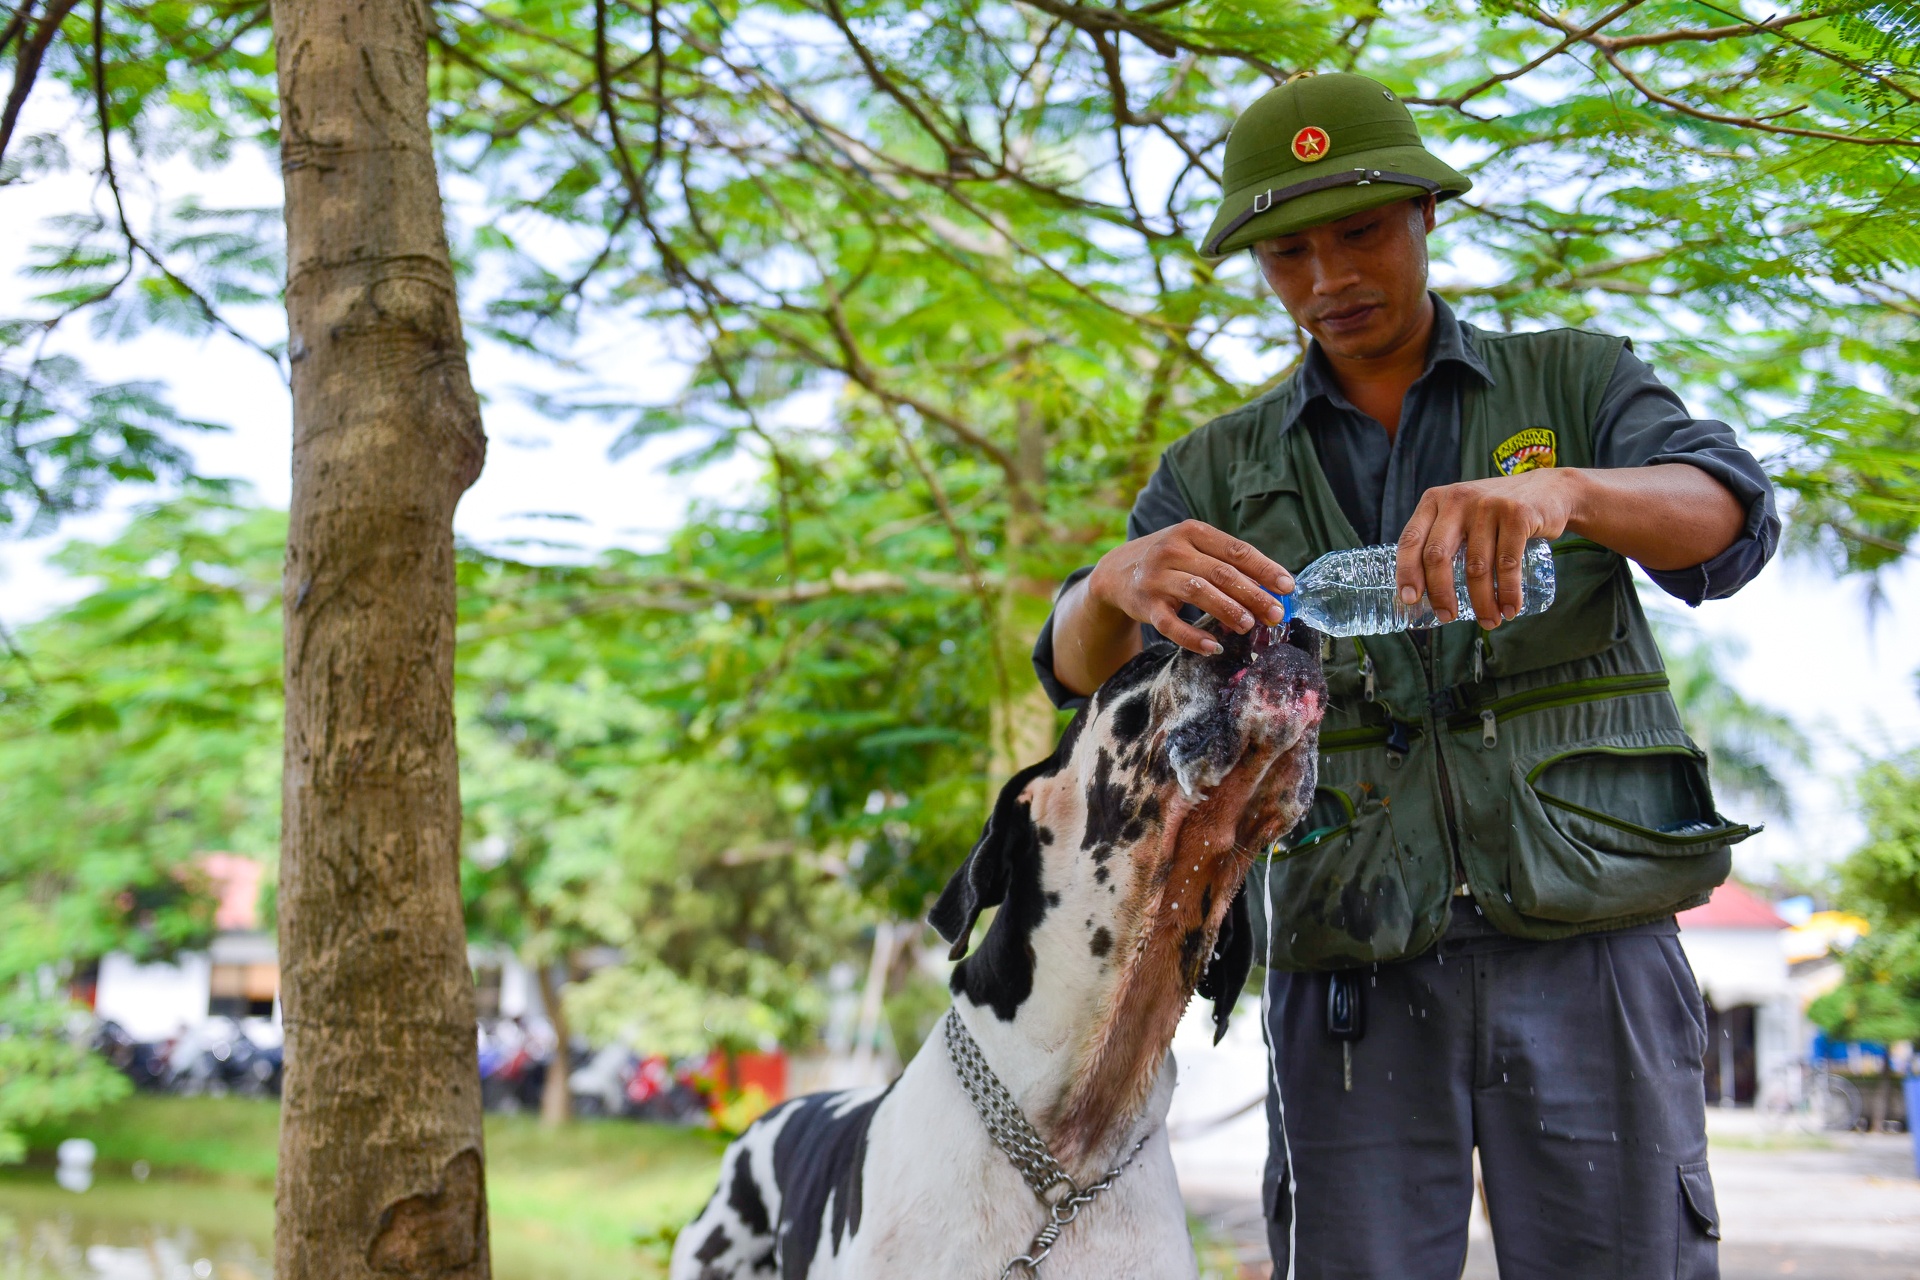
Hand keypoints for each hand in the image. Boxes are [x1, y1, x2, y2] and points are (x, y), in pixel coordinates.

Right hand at [1086, 520, 1293, 654]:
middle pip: (1221, 573)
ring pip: (1198, 593)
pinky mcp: (1144, 605)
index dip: (1264, 568)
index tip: (1287, 586)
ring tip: (1249, 625)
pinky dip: (1193, 637)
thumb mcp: (1193, 548)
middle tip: (1276, 613)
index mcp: (1192, 531)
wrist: (1116, 572)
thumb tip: (1272, 587)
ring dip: (1227, 610)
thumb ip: (1227, 562)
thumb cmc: (1170, 561)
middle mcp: (1173, 550)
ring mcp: (1157, 578)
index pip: (1235, 550)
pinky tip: (1213, 647)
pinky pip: (1171, 625)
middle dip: (1253, 594)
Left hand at [1395, 470, 1583, 628]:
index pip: (1411, 539)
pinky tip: (1509, 609)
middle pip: (1437, 555)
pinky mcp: (1517, 515)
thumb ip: (1441, 539)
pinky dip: (1508, 593)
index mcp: (1435, 501)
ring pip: (1475, 566)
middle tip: (1447, 617)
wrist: (1548, 489)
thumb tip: (1421, 594)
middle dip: (1440, 593)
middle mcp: (1457, 500)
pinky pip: (1507, 564)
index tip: (1409, 600)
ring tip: (1489, 621)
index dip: (1406, 572)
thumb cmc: (1495, 512)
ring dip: (1481, 602)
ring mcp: (1488, 506)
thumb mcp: (1461, 514)